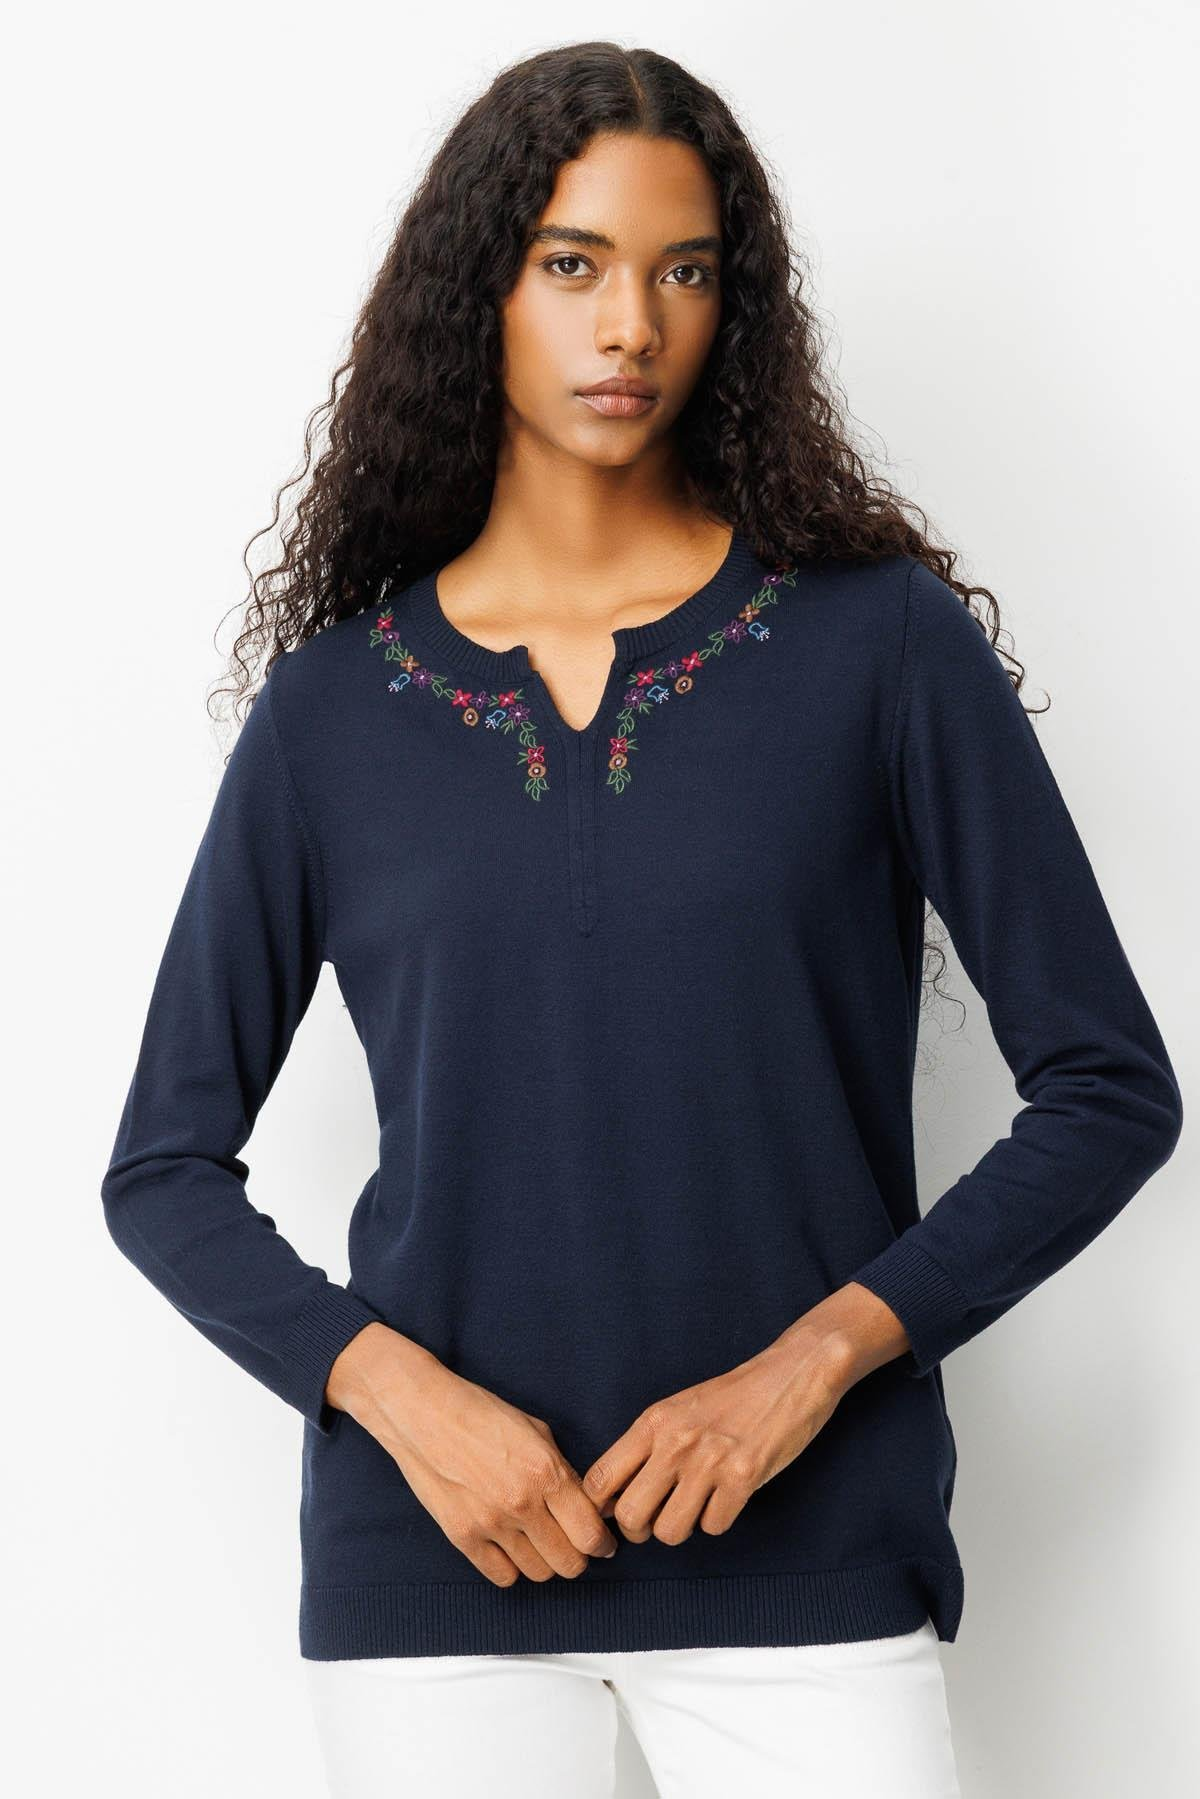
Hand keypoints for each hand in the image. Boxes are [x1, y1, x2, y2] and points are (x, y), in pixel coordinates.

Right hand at [326, 1323, 619, 1585]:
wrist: (423, 1413)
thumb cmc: (480, 1412)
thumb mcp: (536, 1430)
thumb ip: (563, 1470)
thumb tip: (588, 1505)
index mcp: (546, 1472)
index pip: (590, 1534)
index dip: (603, 1544)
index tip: (603, 1544)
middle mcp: (522, 1504)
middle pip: (569, 1564)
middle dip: (578, 1557)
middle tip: (574, 1544)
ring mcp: (490, 1524)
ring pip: (538, 1573)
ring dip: (546, 1561)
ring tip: (541, 1543)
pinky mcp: (462, 1537)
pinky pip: (503, 1576)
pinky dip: (512, 1567)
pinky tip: (512, 1548)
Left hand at [581, 1332, 852, 1544]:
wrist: (790, 1375)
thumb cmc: (732, 1397)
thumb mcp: (676, 1410)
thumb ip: (645, 1448)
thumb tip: (610, 1499)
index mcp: (653, 1422)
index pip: (599, 1480)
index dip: (599, 1511)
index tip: (614, 1519)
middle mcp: (674, 1442)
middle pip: (630, 1516)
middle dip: (640, 1530)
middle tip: (656, 1521)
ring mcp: (708, 1460)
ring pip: (670, 1531)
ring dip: (682, 1528)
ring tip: (695, 1506)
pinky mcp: (743, 1477)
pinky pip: (713, 1527)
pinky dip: (718, 1520)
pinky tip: (727, 1497)